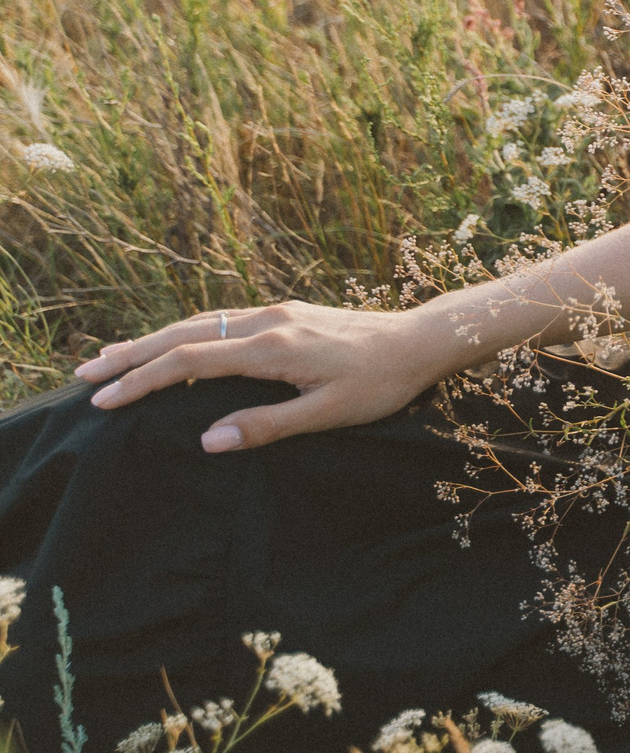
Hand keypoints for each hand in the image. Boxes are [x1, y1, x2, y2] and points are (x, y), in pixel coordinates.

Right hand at [74, 300, 449, 452]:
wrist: (421, 341)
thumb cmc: (380, 384)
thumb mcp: (327, 414)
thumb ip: (267, 426)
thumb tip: (207, 440)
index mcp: (273, 348)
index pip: (190, 361)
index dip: (143, 381)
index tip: (104, 400)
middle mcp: (268, 321)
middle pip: (185, 334)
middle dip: (132, 353)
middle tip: (85, 374)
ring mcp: (277, 312)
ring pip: (202, 323)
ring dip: (155, 339)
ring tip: (115, 356)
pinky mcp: (288, 312)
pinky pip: (224, 320)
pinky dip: (188, 332)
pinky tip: (176, 343)